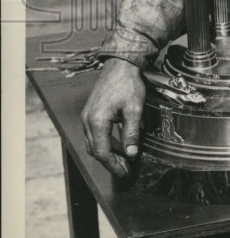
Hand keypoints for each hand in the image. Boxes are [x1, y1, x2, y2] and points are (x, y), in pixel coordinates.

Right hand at [81, 58, 145, 176]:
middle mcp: (87, 120)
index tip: (126, 173)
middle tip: (126, 168)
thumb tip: (131, 154)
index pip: (102, 152)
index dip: (114, 166)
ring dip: (107, 152)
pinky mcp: (90, 112)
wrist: (121, 64)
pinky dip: (105, 141)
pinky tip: (119, 142)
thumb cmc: (128, 84)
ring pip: (93, 143)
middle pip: (95, 150)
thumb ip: (131, 133)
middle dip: (110, 162)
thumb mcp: (134, 109)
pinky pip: (94, 133)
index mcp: (97, 121)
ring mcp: (87, 116)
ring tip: (124, 158)